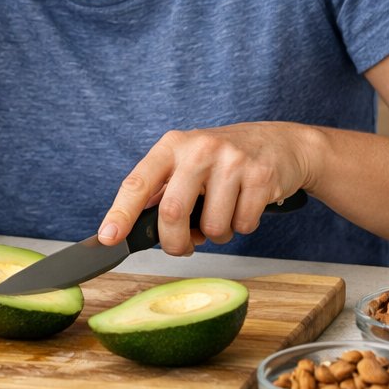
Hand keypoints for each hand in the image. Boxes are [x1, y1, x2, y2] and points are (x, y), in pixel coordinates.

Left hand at [99, 123, 319, 255]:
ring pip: (212, 226)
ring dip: (216, 235)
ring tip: (222, 215)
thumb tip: (133, 228)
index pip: (138, 182)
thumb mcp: (187, 161)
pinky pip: (243, 225)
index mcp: (172, 146)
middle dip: (175, 242)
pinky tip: (245, 206)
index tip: (109, 238)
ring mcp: (231, 161)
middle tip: (183, 246)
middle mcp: (199, 149)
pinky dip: (242, 227)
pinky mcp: (261, 176)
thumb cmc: (223, 160)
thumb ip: (163, 190)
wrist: (279, 142)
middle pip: (172, 212)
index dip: (120, 213)